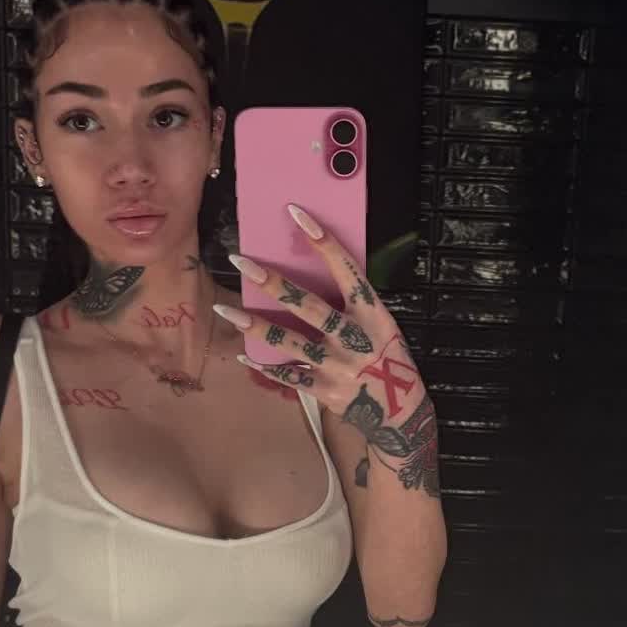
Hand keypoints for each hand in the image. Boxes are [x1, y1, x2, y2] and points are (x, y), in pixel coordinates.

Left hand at [218, 204, 438, 495]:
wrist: (402, 412)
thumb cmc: (387, 358)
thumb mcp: (381, 325)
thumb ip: (351, 305)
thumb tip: (310, 272)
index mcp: (373, 314)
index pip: (347, 270)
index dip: (323, 242)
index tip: (296, 214)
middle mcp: (355, 338)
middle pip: (309, 307)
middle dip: (274, 283)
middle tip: (242, 262)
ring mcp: (338, 366)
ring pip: (290, 343)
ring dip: (256, 325)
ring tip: (224, 310)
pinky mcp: (326, 391)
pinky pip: (290, 376)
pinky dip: (266, 367)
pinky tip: (244, 355)